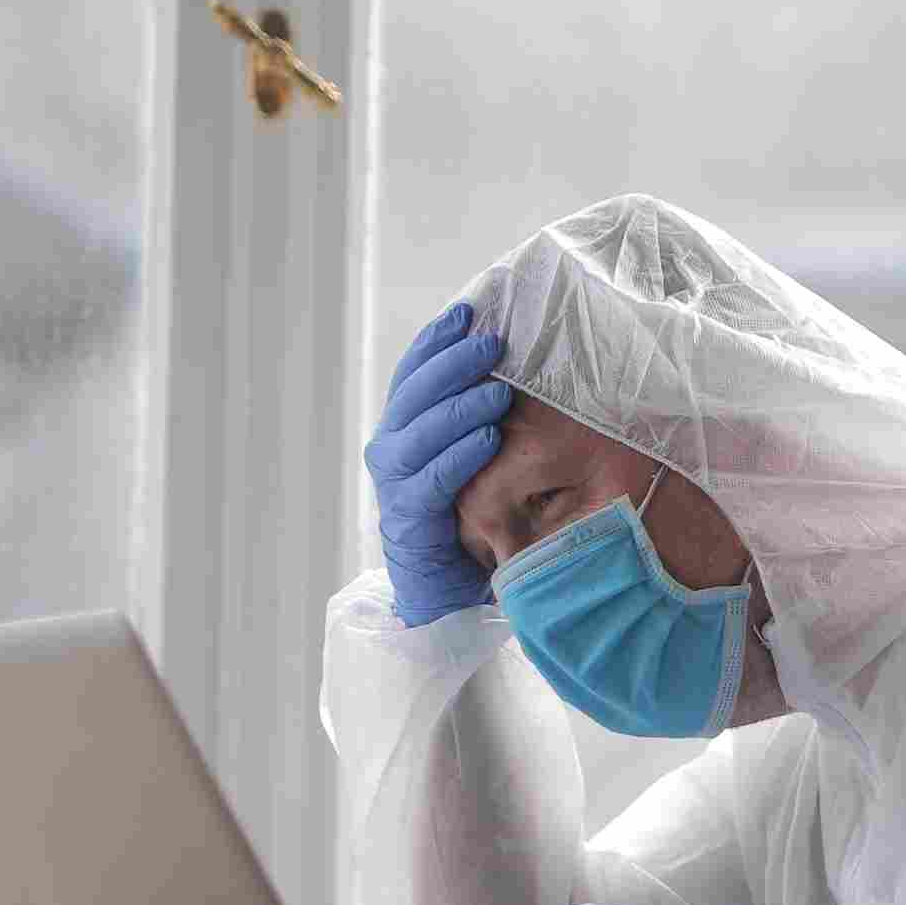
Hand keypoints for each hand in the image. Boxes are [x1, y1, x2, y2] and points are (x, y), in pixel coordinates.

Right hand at [367, 302, 514, 627]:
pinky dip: (459, 457)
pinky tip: (487, 439)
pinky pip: (432, 481)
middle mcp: (391, 451)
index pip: (414, 374)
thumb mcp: (473, 457)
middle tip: (492, 343)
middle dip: (452, 363)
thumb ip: (479, 416)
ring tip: (498, 391)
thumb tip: (514, 366)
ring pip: (419, 434)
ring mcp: (395, 487)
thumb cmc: (466, 516)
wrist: (444, 591)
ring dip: (459, 407)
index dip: (436, 341)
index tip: (467, 312)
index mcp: (404, 428)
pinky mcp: (409, 522)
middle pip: (414, 395)